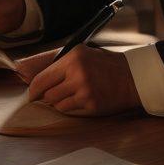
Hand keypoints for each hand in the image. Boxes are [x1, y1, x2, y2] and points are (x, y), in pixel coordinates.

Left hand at [17, 45, 141, 116]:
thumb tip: (34, 77)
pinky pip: (69, 110)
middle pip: (47, 93)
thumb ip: (61, 63)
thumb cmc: (106, 65)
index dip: (33, 89)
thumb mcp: (83, 54)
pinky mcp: (91, 104)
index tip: (30, 94)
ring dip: (60, 102)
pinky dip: (71, 107)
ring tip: (73, 95)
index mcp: (73, 58)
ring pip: (56, 103)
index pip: (42, 78)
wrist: (133, 77)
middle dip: (48, 95)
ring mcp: (84, 90)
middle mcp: (77, 73)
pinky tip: (81, 100)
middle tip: (55, 93)